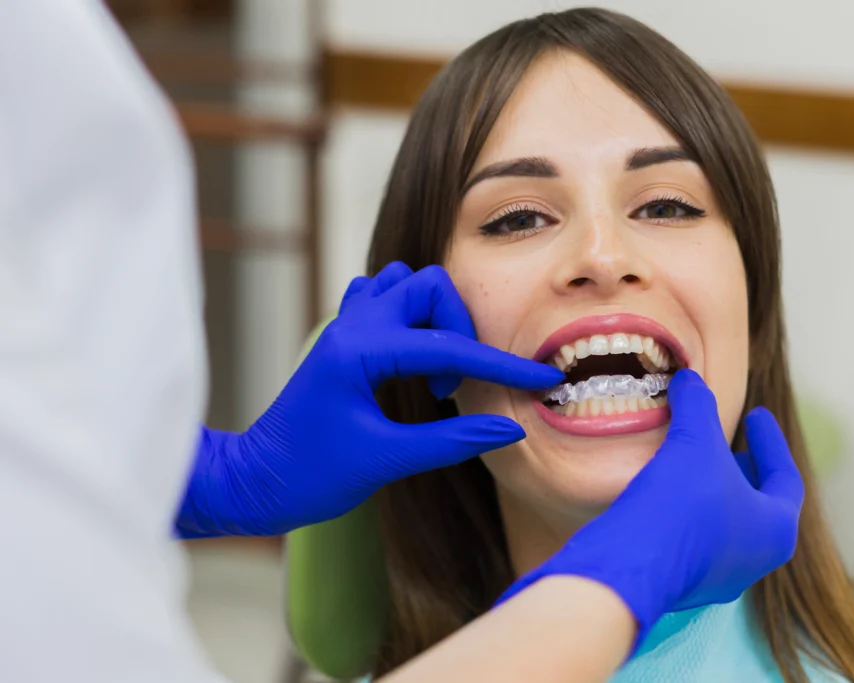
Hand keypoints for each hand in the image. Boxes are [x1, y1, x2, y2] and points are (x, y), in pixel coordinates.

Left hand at [176, 262, 563, 537]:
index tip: (540, 377)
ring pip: (405, 283)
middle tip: (450, 384)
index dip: (501, 367)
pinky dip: (407, 318)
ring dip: (433, 318)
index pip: (448, 346)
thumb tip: (510, 427)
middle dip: (459, 326)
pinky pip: (381, 299)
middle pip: (428, 285)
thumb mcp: (388, 461)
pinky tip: (410, 359)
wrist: (255, 481)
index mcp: (360, 351)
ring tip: (432, 370)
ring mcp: (344, 326)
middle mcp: (351, 326)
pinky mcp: (342, 338)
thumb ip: (453, 440)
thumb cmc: (311, 475)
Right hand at [495, 369, 803, 648]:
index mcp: (776, 529)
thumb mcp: (696, 440)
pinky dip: (687, 514)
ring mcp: (717, 579)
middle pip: (758, 505)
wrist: (631, 565)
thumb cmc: (681, 503)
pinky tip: (665, 494)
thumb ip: (698, 404)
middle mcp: (754, 561)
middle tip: (729, 444)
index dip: (770, 440)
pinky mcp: (680, 585)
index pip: (785, 476)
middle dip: (743, 470)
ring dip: (713, 493)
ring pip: (725, 526)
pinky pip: (693, 542)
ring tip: (694, 465)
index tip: (756, 414)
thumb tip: (690, 377)